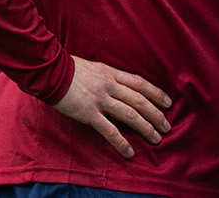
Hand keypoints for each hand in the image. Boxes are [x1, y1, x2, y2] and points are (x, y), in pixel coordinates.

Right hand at [51, 55, 172, 158]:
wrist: (50, 70)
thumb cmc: (68, 68)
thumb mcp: (93, 67)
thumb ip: (106, 75)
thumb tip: (115, 83)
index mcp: (111, 73)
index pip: (140, 83)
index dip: (156, 93)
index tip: (168, 102)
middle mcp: (110, 86)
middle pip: (140, 100)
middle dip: (156, 114)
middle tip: (167, 126)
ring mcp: (101, 100)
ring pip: (130, 114)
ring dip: (146, 127)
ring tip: (157, 138)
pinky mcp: (89, 113)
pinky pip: (109, 130)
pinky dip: (121, 142)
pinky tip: (129, 152)